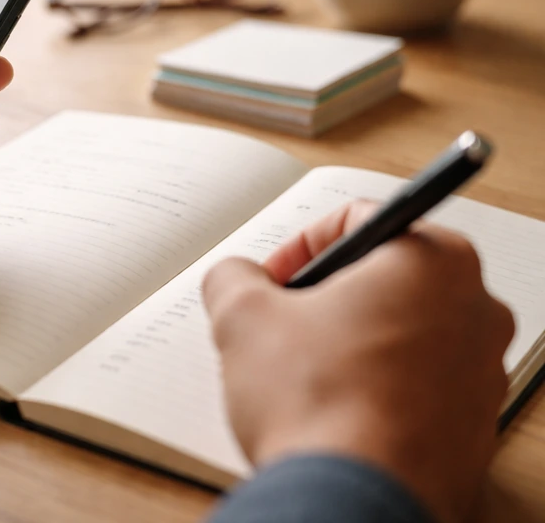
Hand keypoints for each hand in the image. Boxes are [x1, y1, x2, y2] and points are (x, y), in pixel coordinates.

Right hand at [201, 201, 514, 522]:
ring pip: (400, 329)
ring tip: (301, 371)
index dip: (298, 245)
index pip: (356, 219)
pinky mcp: (473, 423)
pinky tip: (331, 408)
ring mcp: (481, 370)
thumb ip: (232, 274)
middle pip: (382, 275)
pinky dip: (374, 384)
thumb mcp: (243, 316)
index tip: (272, 279)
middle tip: (282, 323)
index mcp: (434, 260)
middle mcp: (475, 308)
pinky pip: (415, 382)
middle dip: (324, 296)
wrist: (353, 502)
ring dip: (347, 340)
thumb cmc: (318, 405)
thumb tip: (234, 277)